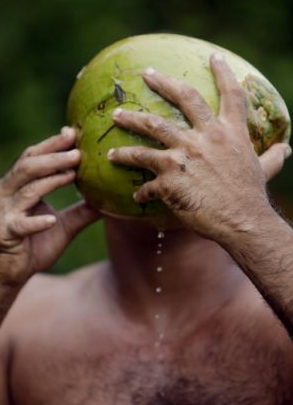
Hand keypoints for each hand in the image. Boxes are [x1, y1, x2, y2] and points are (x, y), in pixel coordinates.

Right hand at [0, 127, 100, 285]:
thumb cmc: (35, 245)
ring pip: (26, 190)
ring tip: (72, 173)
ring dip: (50, 180)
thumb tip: (109, 200)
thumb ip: (83, 211)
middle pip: (28, 167)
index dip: (52, 145)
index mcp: (22, 188)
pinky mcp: (7, 234)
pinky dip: (36, 222)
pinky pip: (20, 225)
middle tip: (77, 151)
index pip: (34, 159)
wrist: (12, 274)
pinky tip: (51, 220)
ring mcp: (6, 213)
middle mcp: (10, 195)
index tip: (73, 133)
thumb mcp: (65, 225)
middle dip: (52, 156)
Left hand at [108, 54, 290, 239]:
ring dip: (130, 122)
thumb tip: (287, 148)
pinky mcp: (168, 178)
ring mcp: (183, 155)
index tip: (214, 56)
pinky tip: (136, 196)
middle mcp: (205, 137)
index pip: (230, 93)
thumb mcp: (263, 170)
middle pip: (181, 98)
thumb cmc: (251, 196)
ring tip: (115, 117)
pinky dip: (141, 190)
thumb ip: (271, 156)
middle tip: (145, 74)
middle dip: (162, 82)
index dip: (223, 72)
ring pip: (150, 129)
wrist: (241, 222)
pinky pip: (147, 182)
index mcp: (229, 132)